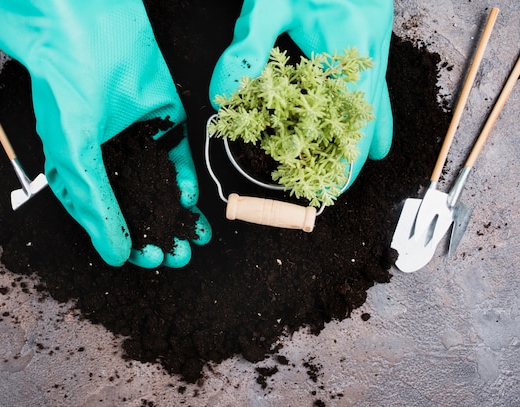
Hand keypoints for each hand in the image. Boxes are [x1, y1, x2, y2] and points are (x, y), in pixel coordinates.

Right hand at [0, 0, 210, 267]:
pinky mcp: (164, 122)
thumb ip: (98, 208)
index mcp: (81, 174)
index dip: (128, 243)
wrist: (86, 31)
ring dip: (177, 216)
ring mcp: (139, 143)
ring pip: (162, 190)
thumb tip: (115, 255)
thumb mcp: (75, 158)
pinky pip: (177, 159)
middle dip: (160, 235)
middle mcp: (111, 162)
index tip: (148, 259)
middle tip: (176, 255)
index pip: (108, 220)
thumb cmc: (65, 90)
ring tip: (193, 239)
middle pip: (140, 209)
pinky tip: (189, 199)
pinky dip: (184, 181)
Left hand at [209, 0, 393, 190]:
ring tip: (346, 176)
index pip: (348, 120)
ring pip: (374, 109)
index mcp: (346, 43)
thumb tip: (223, 95)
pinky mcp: (372, 44)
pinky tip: (377, 145)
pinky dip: (375, 120)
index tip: (326, 189)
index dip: (339, 159)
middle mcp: (369, 50)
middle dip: (348, 162)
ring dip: (360, 145)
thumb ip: (246, 48)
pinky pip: (378, 91)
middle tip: (330, 192)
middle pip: (365, 121)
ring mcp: (376, 47)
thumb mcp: (267, 3)